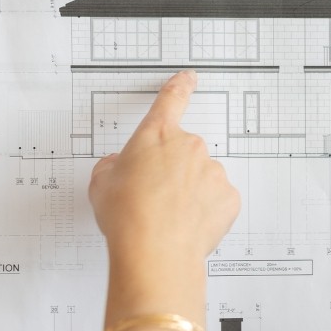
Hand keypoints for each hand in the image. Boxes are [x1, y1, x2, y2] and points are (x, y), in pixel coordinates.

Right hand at [89, 71, 239, 269]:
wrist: (155, 251)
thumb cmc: (127, 216)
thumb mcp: (101, 185)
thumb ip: (111, 167)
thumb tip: (118, 167)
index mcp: (156, 135)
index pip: (170, 100)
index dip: (180, 87)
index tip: (188, 79)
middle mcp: (189, 146)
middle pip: (183, 153)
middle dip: (172, 171)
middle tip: (154, 198)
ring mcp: (213, 171)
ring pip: (202, 178)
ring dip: (189, 192)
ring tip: (168, 218)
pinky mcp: (229, 197)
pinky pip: (217, 201)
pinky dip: (205, 211)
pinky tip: (187, 226)